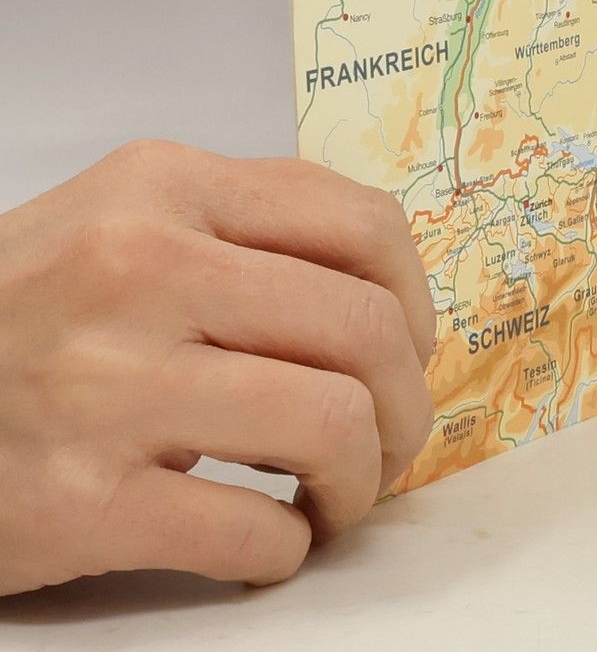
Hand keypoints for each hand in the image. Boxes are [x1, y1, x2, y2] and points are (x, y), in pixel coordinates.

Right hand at [0, 139, 434, 593]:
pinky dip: (285, 549)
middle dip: (405, 401)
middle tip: (392, 438)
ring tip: (338, 496)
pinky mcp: (81, 502)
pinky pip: (250, 529)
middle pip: (362, 329)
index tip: (410, 346)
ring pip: (330, 424)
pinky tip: (268, 543)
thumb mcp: (119, 222)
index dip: (416, 297)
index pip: (360, 223)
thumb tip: (384, 289)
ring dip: (363, 478)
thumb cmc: (19, 317)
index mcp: (165, 188)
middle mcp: (140, 270)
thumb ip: (239, 228)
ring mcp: (108, 386)